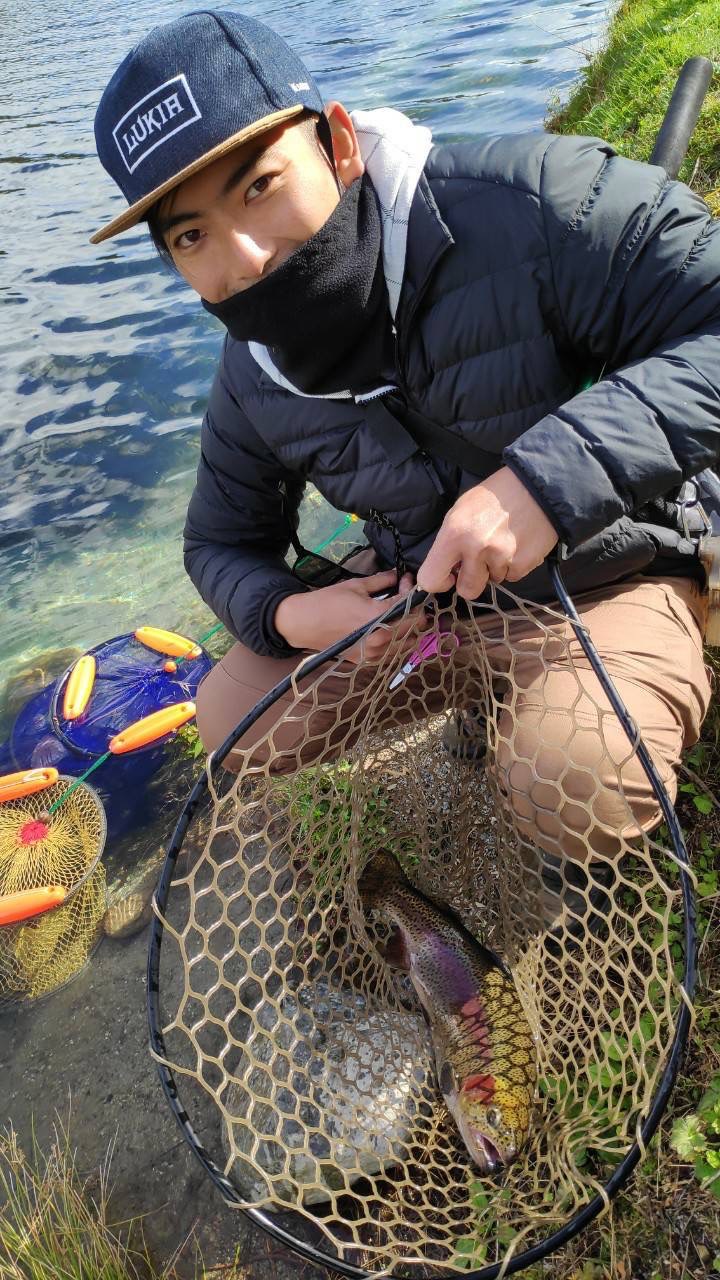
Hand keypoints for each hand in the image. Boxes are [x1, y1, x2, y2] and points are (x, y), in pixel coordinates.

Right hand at [274, 570, 422, 661]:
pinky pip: (395, 653)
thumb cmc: (328, 601)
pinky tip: (392, 628)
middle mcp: (382, 638)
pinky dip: (399, 640)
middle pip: (416, 625)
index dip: (411, 590)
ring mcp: (376, 653)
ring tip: (402, 613)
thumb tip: (398, 575)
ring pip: (409, 642)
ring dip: (411, 626)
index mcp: (380, 616)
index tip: (406, 580)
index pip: (410, 604)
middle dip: (415, 608)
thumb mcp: (357, 586)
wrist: (305, 624)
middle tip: (406, 596)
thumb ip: (382, 581)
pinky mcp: (369, 661)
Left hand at [417, 466, 557, 599]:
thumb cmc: (495, 496)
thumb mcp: (460, 511)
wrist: (537, 487)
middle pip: (467, 591)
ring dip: (494, 568)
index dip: (438, 582)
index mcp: (454, 534)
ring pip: (492, 581)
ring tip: (501, 543)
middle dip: (470, 580)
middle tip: (477, 562)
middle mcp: (477, 549)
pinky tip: (516, 544)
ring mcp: (502, 558)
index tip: (448, 576)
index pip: (431, 578)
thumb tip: (448, 569)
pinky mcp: (524, 564)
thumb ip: (450, 542)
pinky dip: (512, 565)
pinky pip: (512, 576)